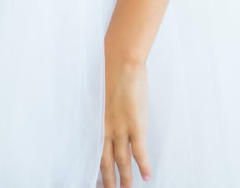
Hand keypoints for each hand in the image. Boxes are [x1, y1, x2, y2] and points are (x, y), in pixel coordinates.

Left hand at [100, 53, 151, 187]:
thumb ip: (101, 108)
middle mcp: (105, 128)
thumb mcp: (100, 94)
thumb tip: (104, 113)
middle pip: (105, 161)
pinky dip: (143, 166)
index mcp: (95, 121)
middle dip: (108, 179)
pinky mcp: (136, 125)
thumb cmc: (110, 72)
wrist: (121, 62)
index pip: (92, 151)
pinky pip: (139, 152)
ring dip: (124, 177)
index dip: (95, 167)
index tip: (96, 179)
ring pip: (122, 160)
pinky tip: (146, 176)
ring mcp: (121, 128)